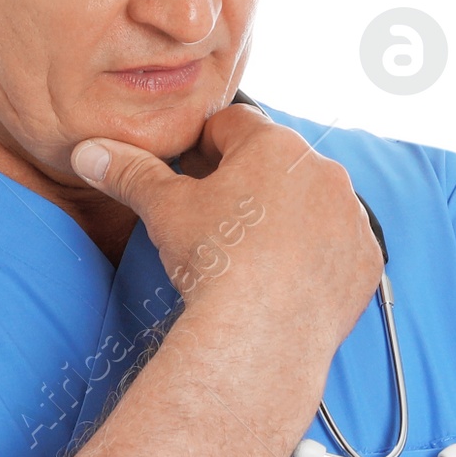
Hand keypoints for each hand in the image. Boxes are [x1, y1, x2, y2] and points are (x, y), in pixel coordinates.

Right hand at [70, 105, 380, 376]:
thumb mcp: (163, 210)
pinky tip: (288, 282)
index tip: (192, 177)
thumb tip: (89, 152)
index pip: (233, 124)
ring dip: (288, 219)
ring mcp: (351, 216)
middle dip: (250, 184)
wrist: (261, 333)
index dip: (205, 148)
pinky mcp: (366, 259)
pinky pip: (340, 247)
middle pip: (277, 163)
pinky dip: (318, 258)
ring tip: (254, 257)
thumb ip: (129, 173)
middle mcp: (323, 171)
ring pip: (313, 204)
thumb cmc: (216, 262)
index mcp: (274, 145)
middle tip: (219, 223)